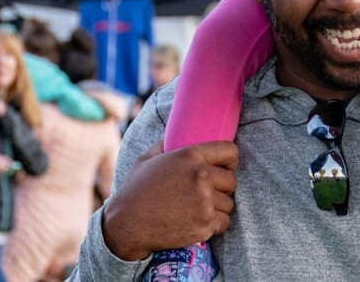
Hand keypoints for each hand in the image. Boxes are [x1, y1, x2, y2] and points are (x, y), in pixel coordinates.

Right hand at [101, 140, 237, 260]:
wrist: (128, 224)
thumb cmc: (135, 190)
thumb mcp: (147, 158)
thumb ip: (166, 144)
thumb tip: (176, 135)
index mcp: (190, 156)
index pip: (230, 151)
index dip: (229, 160)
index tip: (224, 167)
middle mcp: (200, 177)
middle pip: (231, 180)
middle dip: (222, 187)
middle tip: (207, 192)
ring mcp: (204, 202)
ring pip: (229, 203)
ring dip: (218, 207)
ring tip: (200, 208)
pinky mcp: (205, 225)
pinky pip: (224, 222)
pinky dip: (215, 224)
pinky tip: (200, 221)